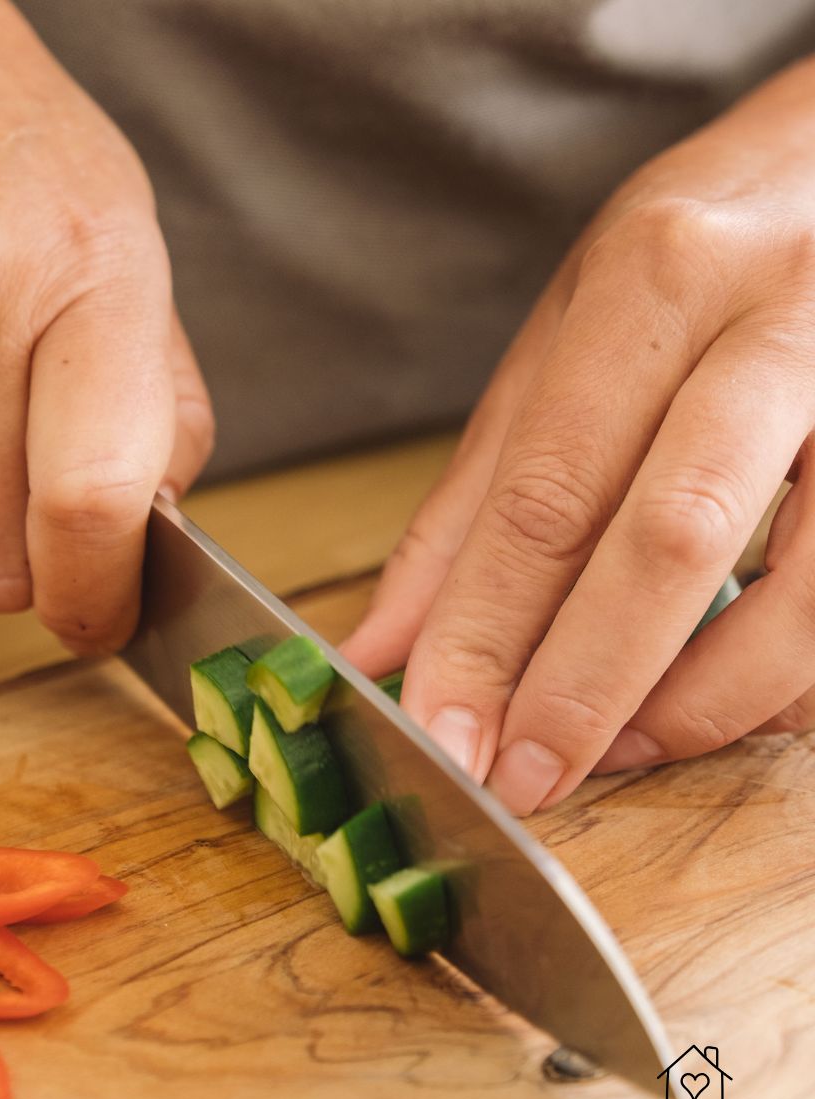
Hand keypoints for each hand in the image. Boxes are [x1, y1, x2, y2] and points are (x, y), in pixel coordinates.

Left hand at [341, 56, 814, 813]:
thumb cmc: (695, 259)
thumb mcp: (564, 343)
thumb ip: (475, 500)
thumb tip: (383, 642)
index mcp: (654, 279)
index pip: (546, 491)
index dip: (484, 632)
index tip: (438, 731)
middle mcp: (778, 315)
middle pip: (669, 539)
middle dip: (581, 688)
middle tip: (517, 780)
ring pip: (803, 592)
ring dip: (693, 704)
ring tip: (611, 753)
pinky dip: (780, 682)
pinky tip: (710, 704)